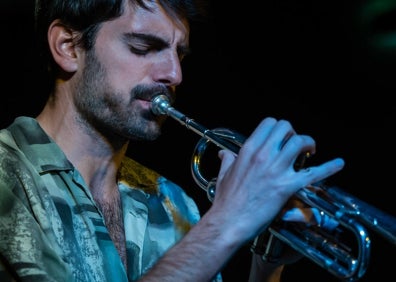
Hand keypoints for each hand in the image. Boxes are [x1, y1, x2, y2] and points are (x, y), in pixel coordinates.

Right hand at [209, 117, 343, 241]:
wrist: (230, 221)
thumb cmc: (227, 200)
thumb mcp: (224, 174)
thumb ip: (227, 160)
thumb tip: (224, 154)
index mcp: (248, 150)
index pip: (269, 123)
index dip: (278, 128)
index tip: (281, 137)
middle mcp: (264, 155)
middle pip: (286, 127)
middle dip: (293, 133)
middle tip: (294, 144)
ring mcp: (277, 169)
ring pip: (300, 142)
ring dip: (308, 143)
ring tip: (309, 151)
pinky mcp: (287, 186)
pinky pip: (313, 173)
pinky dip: (329, 167)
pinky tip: (338, 163)